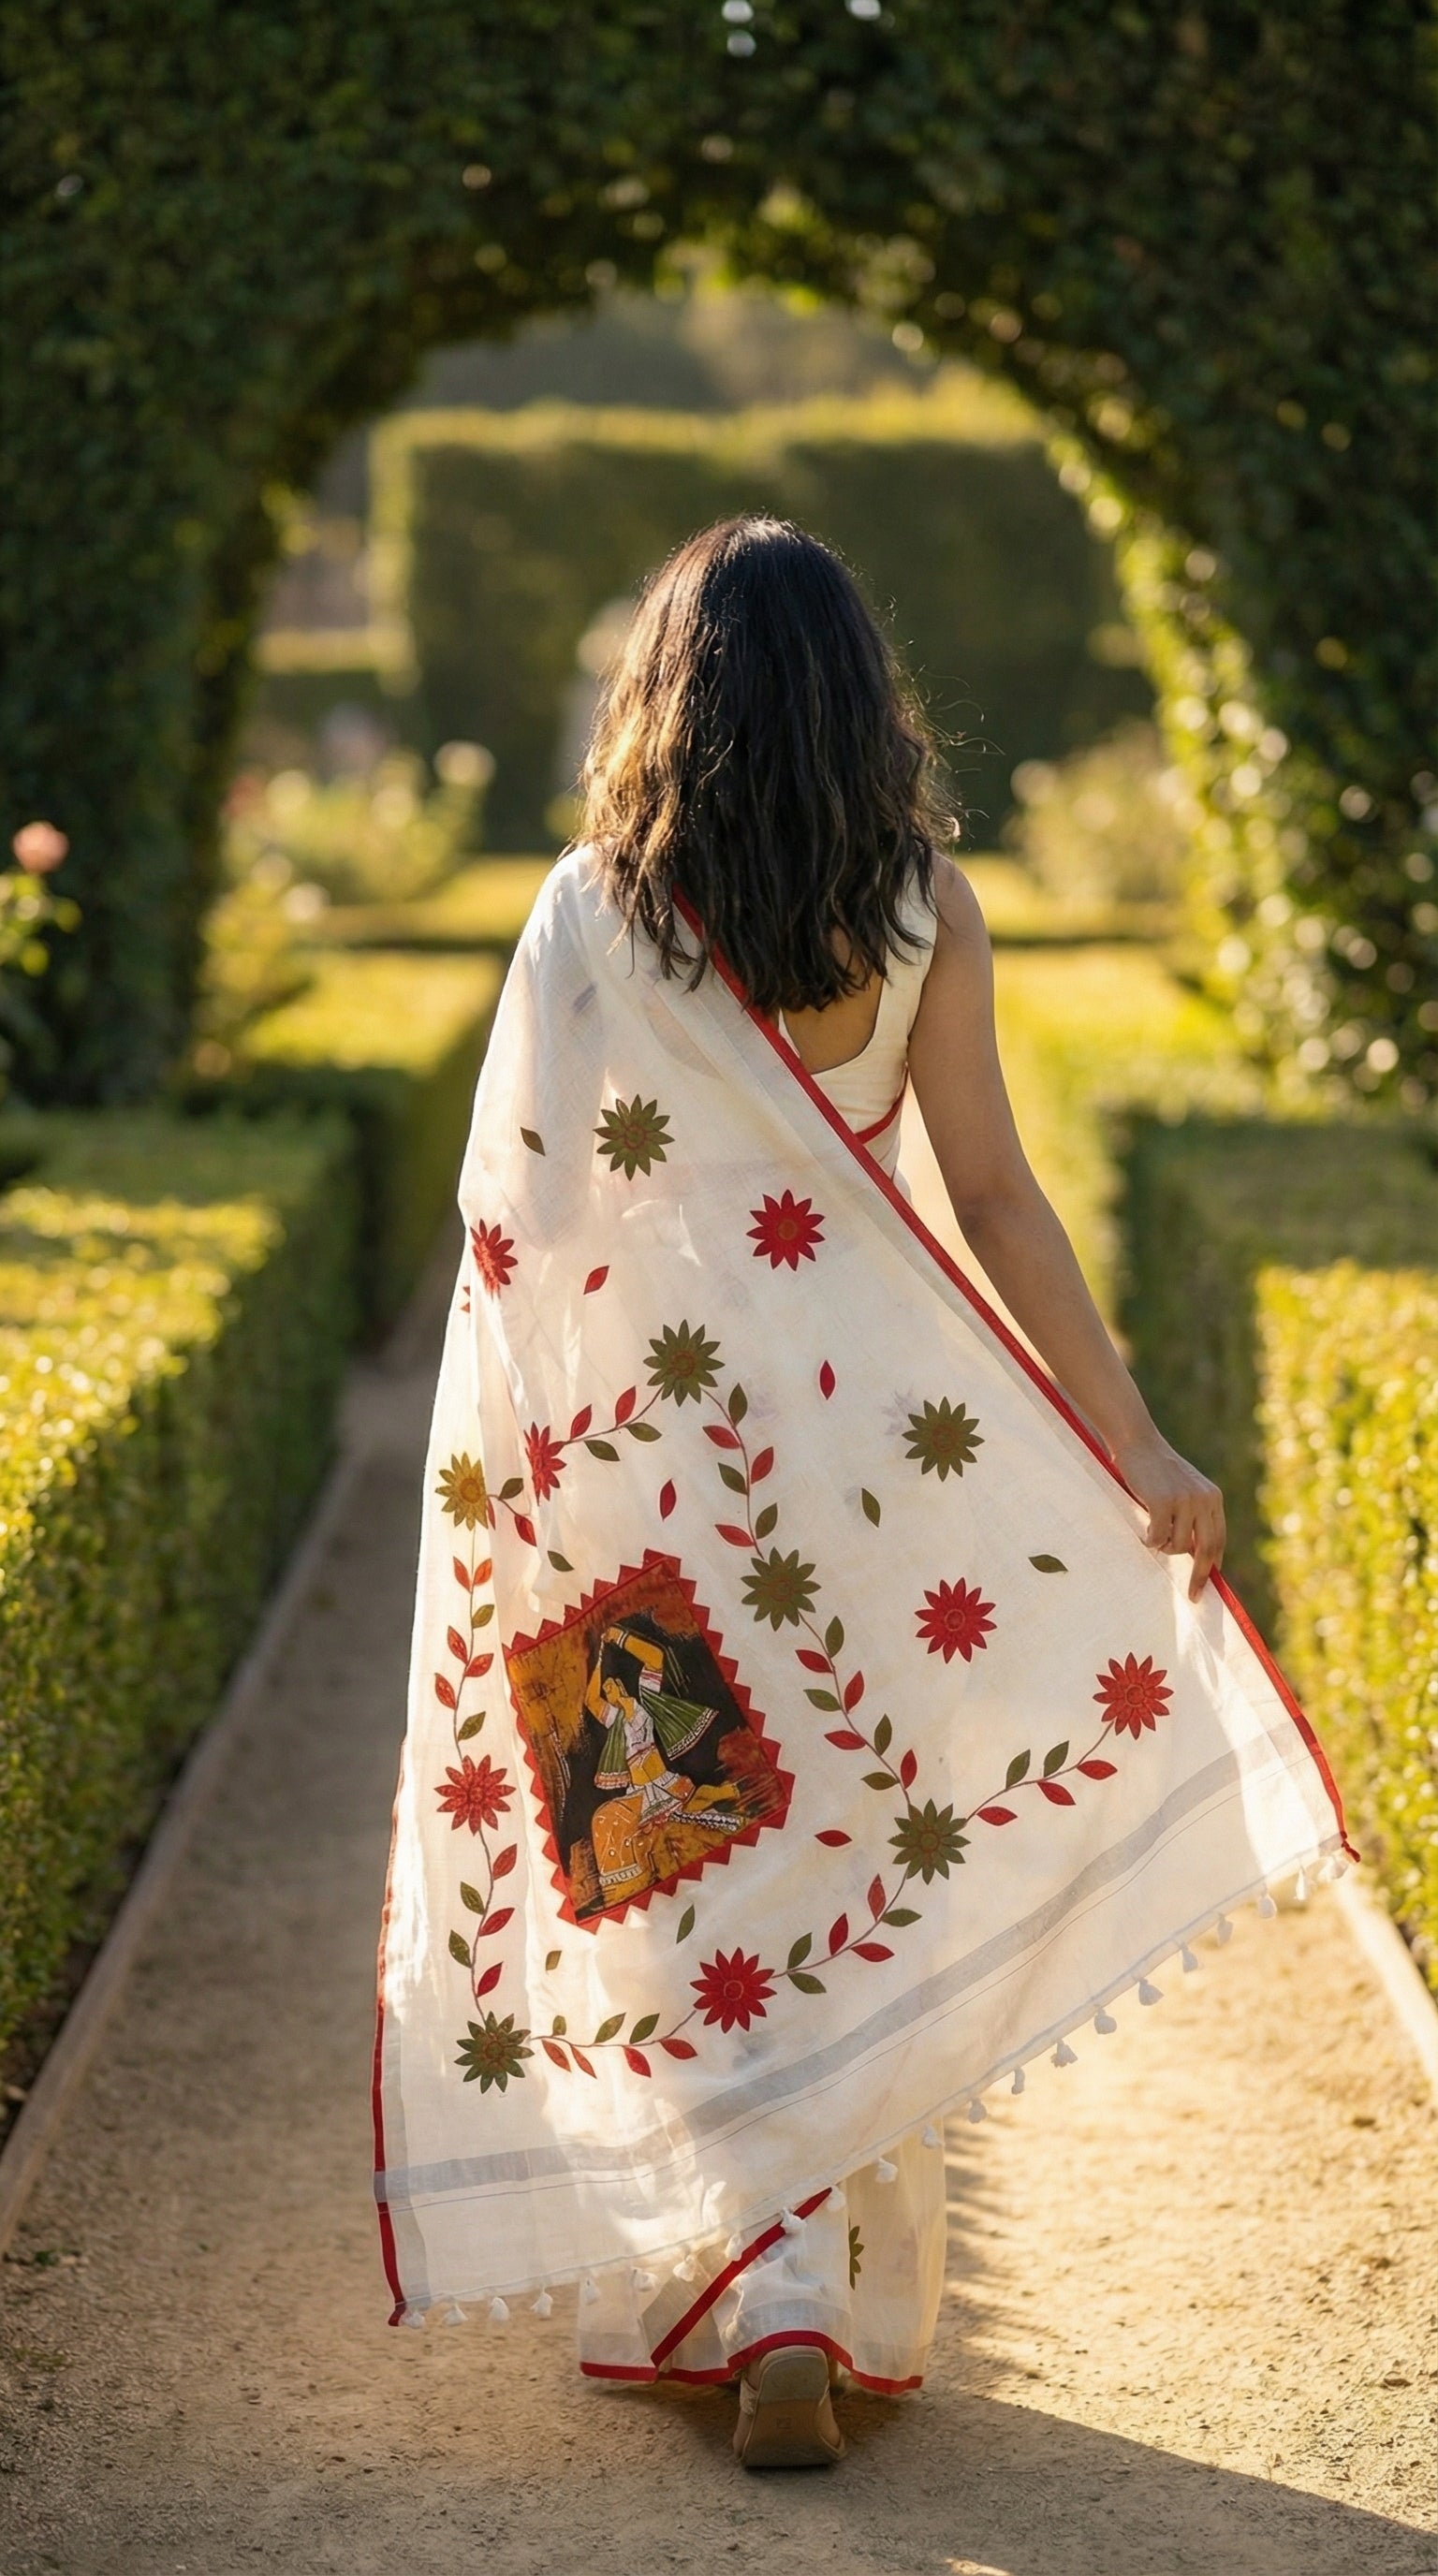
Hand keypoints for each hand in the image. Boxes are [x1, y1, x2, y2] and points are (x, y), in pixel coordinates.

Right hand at [1109, 1427, 1224, 1601]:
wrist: (1137, 1442)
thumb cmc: (1155, 1471)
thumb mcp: (1182, 1491)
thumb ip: (1192, 1517)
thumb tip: (1194, 1555)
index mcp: (1213, 1497)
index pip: (1218, 1539)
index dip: (1213, 1565)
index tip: (1206, 1586)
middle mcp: (1204, 1499)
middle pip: (1207, 1548)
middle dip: (1200, 1576)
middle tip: (1193, 1594)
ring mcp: (1185, 1500)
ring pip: (1179, 1545)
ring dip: (1164, 1548)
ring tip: (1152, 1535)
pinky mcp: (1163, 1501)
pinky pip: (1158, 1538)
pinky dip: (1150, 1541)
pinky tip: (1143, 1531)